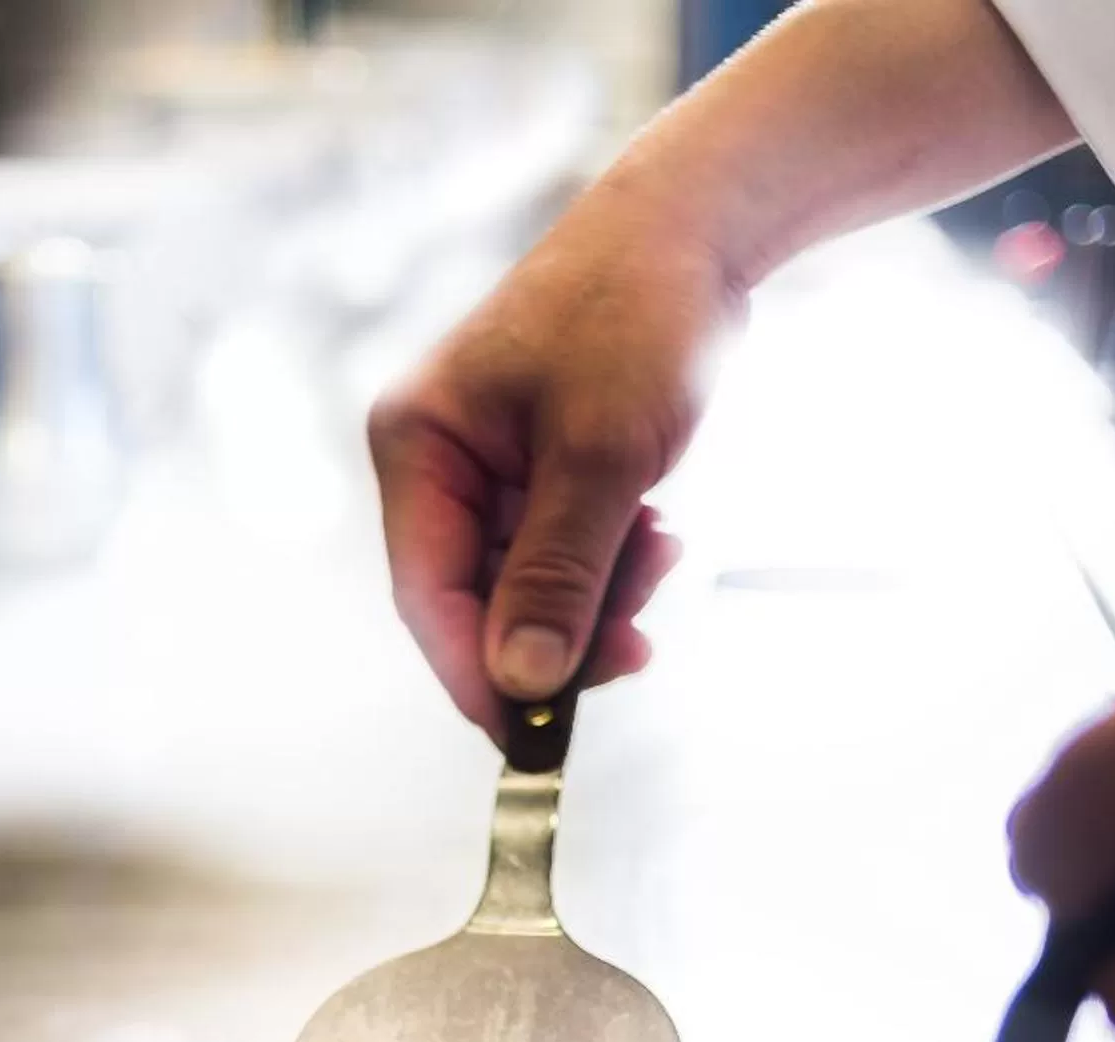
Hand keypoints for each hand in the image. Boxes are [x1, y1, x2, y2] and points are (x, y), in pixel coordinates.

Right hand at [364, 0, 1073, 739]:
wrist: (697, 229)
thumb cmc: (635, 316)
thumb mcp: (599, 457)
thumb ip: (556, 574)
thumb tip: (521, 679)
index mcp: (416, 445)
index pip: (427, 596)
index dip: (477, 675)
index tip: (534, 738)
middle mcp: (437, 461)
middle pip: (478, 602)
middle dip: (560, 629)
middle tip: (637, 648)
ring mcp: (488, 468)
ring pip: (529, 586)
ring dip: (600, 594)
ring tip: (662, 547)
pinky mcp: (539, 470)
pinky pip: (563, 553)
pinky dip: (613, 563)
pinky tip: (658, 527)